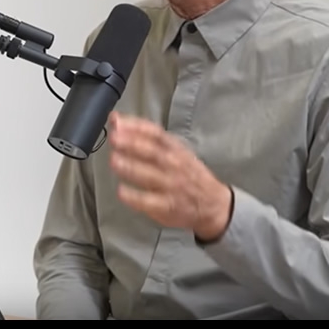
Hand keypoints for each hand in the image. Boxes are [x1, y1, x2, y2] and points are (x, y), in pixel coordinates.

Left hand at [108, 111, 232, 241]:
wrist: (214, 205)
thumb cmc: (188, 174)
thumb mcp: (175, 151)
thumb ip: (147, 137)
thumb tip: (117, 121)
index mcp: (174, 149)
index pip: (155, 133)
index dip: (135, 126)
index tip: (117, 121)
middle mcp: (173, 165)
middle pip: (152, 151)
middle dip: (132, 143)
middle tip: (114, 138)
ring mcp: (171, 186)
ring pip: (150, 175)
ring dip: (131, 167)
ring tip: (115, 160)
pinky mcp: (168, 206)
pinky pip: (149, 201)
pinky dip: (134, 197)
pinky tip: (121, 191)